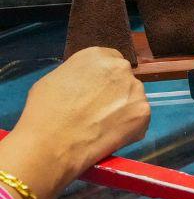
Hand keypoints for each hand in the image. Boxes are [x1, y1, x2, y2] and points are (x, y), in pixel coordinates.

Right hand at [0, 47, 149, 198]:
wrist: (52, 143)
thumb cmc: (44, 111)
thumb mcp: (55, 79)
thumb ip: (78, 75)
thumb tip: (86, 83)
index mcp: (98, 55)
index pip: (110, 61)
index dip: (104, 78)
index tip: (96, 91)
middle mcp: (121, 68)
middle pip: (123, 79)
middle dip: (115, 92)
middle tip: (99, 110)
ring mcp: (135, 90)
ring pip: (132, 98)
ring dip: (123, 109)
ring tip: (102, 127)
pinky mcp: (144, 112)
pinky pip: (139, 119)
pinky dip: (129, 128)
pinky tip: (110, 136)